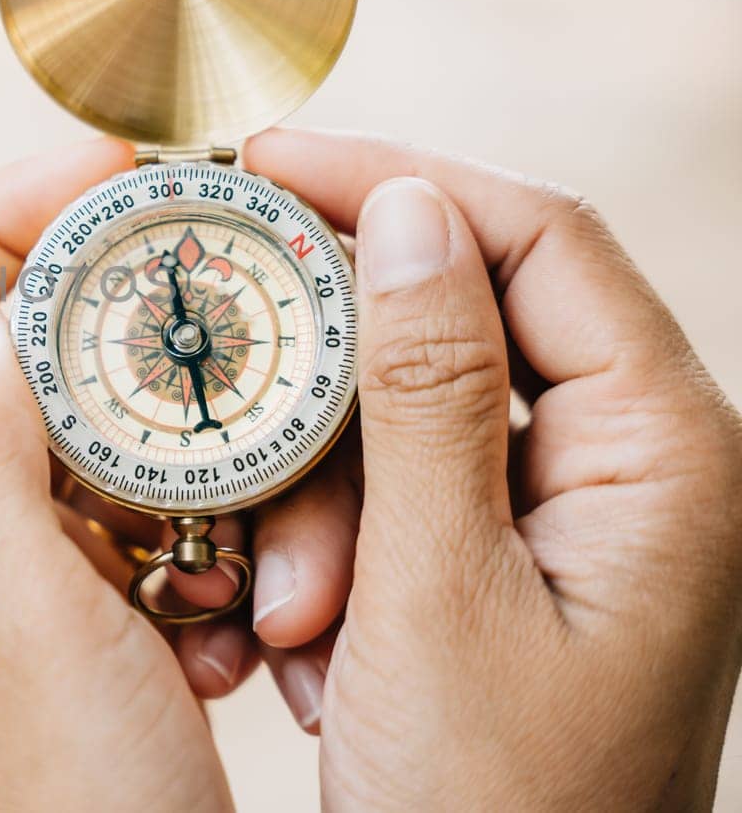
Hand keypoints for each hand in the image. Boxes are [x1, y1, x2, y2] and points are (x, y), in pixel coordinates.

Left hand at [0, 140, 243, 810]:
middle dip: (138, 325)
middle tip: (239, 323)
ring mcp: (46, 575)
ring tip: (246, 558)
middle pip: (34, 346)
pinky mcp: (115, 622)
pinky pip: (181, 529)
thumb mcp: (18, 630)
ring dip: (207, 463)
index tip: (123, 170)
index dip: (2, 206)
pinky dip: (229, 546)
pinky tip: (245, 635)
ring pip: (127, 438)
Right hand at [202, 129, 741, 807]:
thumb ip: (426, 387)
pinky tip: (309, 640)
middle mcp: (635, 467)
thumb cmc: (497, 807)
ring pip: (412, 423)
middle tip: (241, 414)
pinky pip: (401, 498)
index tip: (272, 160)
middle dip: (337, 391)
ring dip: (324, 502)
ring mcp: (571, 518)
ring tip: (290, 618)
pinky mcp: (509, 564)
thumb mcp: (439, 590)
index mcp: (666, 455)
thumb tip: (409, 210)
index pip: (543, 237)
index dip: (404, 178)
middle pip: (466, 325)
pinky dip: (336, 549)